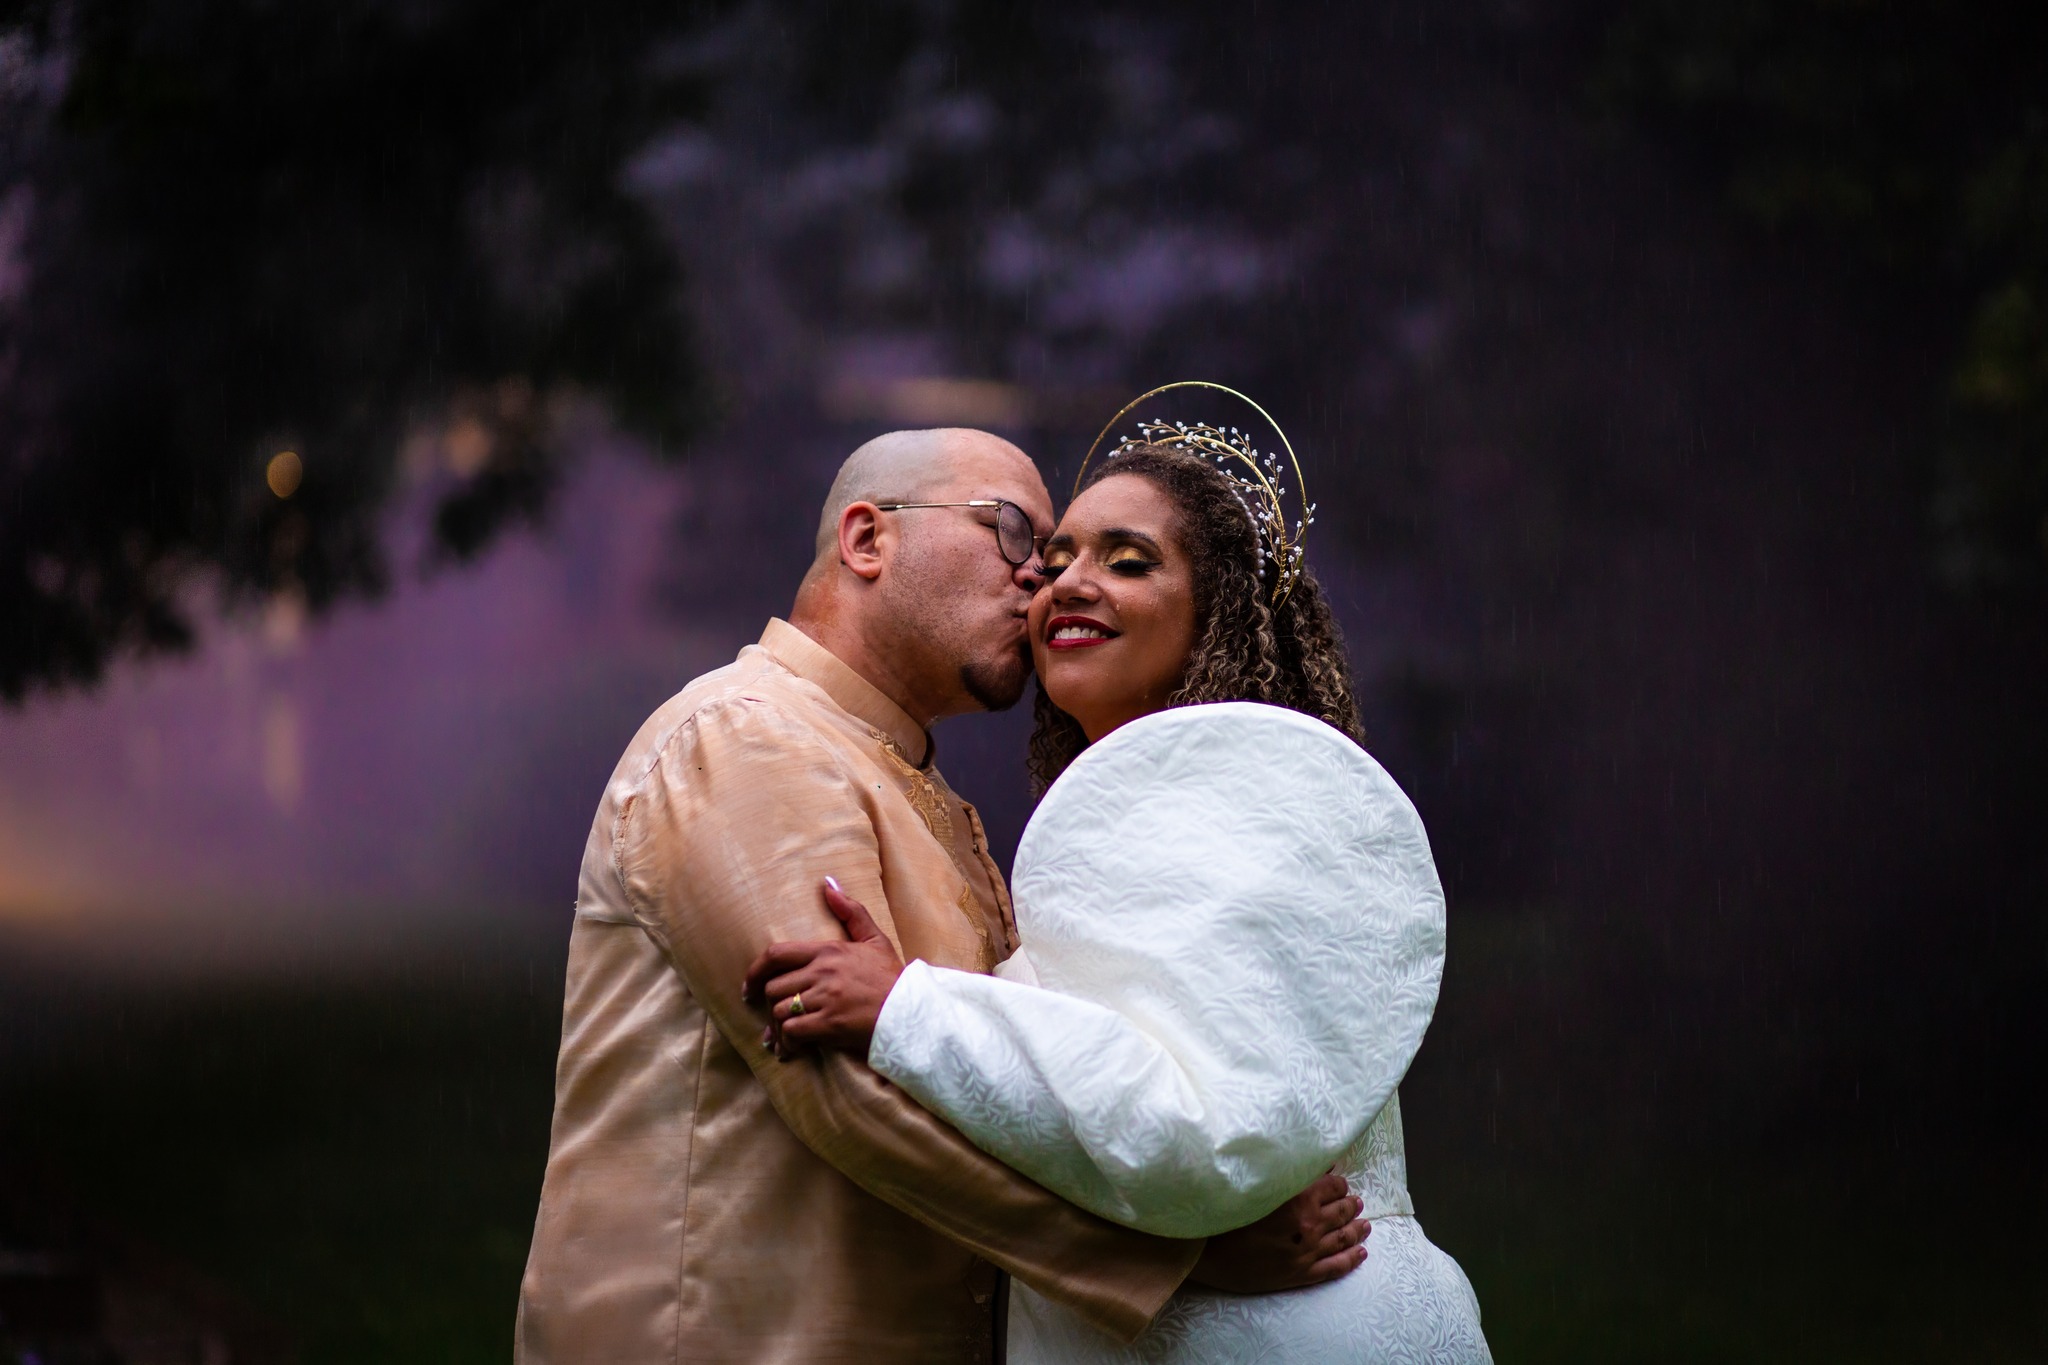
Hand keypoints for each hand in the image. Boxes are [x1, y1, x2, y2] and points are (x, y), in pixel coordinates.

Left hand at [741, 877, 904, 1059]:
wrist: (912, 1012)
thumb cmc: (892, 977)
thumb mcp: (874, 939)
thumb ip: (850, 911)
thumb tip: (827, 883)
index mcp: (828, 950)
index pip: (776, 954)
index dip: (754, 972)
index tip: (749, 987)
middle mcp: (822, 972)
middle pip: (774, 987)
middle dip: (771, 1004)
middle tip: (773, 1017)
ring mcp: (825, 998)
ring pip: (779, 1011)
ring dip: (777, 1028)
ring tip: (781, 1039)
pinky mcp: (829, 1024)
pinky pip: (792, 1032)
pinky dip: (787, 1044)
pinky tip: (791, 1050)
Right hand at [1187, 1169, 1368, 1293]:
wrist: (1207, 1254)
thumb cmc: (1226, 1212)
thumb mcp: (1257, 1185)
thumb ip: (1288, 1173)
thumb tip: (1313, 1163)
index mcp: (1299, 1199)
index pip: (1332, 1186)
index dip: (1339, 1183)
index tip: (1339, 1182)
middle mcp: (1309, 1225)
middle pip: (1342, 1211)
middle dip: (1351, 1204)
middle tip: (1356, 1201)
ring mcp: (1307, 1252)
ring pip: (1344, 1238)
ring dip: (1357, 1229)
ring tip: (1365, 1224)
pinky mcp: (1301, 1274)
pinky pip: (1336, 1267)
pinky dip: (1352, 1259)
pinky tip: (1362, 1253)